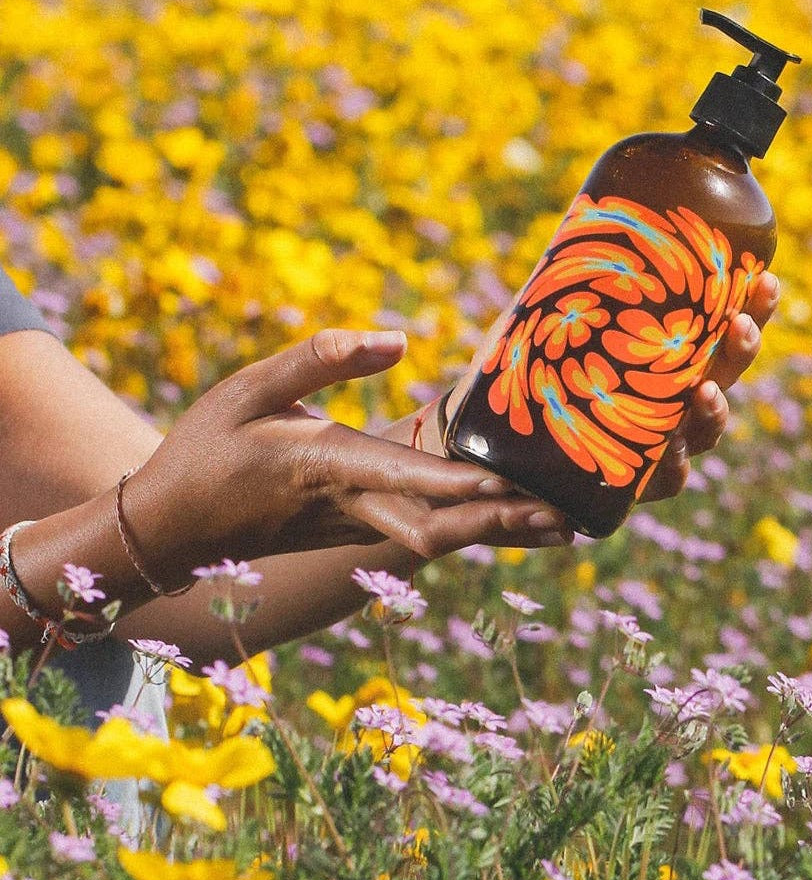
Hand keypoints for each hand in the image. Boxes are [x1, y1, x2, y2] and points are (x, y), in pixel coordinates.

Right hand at [121, 329, 569, 583]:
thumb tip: (399, 340)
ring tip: (568, 525)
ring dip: (503, 534)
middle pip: (440, 529)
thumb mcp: (248, 390)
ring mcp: (359, 527)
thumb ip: (318, 360)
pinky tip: (518, 519)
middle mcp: (352, 506)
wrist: (172, 529)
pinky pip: (431, 534)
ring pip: (443, 539)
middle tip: (571, 519)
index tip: (509, 484)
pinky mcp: (362, 530)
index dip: (457, 485)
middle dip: (504, 527)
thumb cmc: (207, 450)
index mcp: (323, 466)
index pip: (401, 478)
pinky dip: (478, 529)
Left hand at [408, 271, 781, 503]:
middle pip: (726, 376)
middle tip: (741, 322)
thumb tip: (582, 216)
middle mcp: (673, 401)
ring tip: (706, 393)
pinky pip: (662, 480)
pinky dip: (669, 467)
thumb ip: (567, 280)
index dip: (753, 308)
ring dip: (713, 411)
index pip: (722, 329)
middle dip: (742, 350)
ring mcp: (658, 443)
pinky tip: (667, 453)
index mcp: (669, 357)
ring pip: (705, 431)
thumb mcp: (543, 316)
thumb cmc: (525, 365)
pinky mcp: (630, 483)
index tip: (765, 278)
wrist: (484, 436)